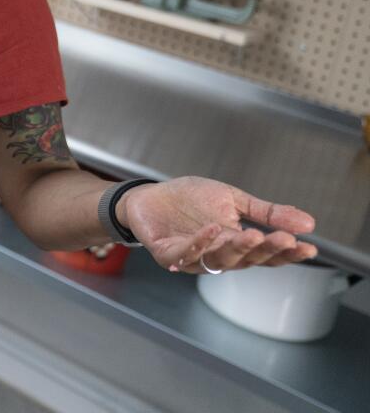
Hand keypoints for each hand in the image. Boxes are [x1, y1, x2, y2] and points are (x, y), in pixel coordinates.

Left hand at [117, 176, 317, 273]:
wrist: (148, 197)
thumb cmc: (189, 201)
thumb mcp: (233, 201)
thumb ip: (266, 213)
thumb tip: (309, 223)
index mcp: (236, 245)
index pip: (267, 255)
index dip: (287, 254)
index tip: (309, 247)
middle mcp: (217, 256)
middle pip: (246, 260)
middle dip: (266, 250)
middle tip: (283, 239)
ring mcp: (192, 258)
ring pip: (219, 260)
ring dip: (237, 248)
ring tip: (254, 234)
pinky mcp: (167, 253)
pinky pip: (185, 253)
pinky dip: (200, 243)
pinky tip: (214, 229)